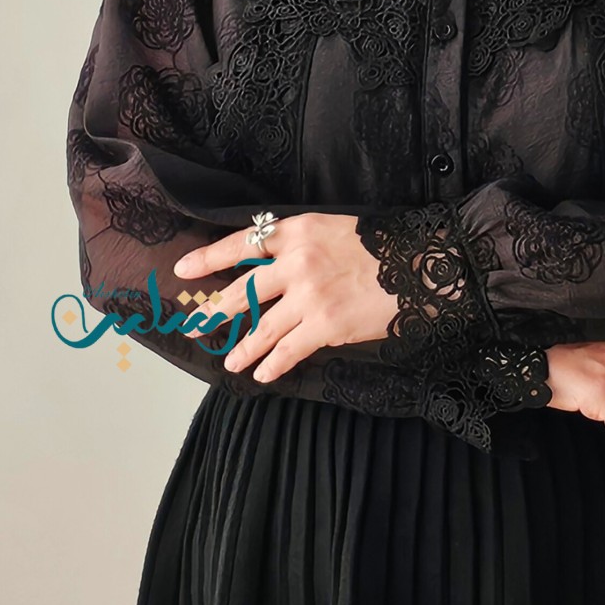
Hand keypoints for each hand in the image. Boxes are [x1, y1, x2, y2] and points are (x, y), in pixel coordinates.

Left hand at [173, 213, 399, 382]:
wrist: (420, 266)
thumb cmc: (382, 245)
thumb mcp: (334, 229)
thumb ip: (301, 245)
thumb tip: (272, 268)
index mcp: (298, 232)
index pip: (242, 243)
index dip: (209, 258)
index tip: (184, 270)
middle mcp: (296, 263)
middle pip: (242, 291)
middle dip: (213, 311)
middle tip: (194, 326)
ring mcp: (309, 297)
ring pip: (261, 328)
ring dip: (241, 348)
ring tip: (229, 361)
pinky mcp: (325, 325)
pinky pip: (289, 350)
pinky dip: (273, 365)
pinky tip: (264, 374)